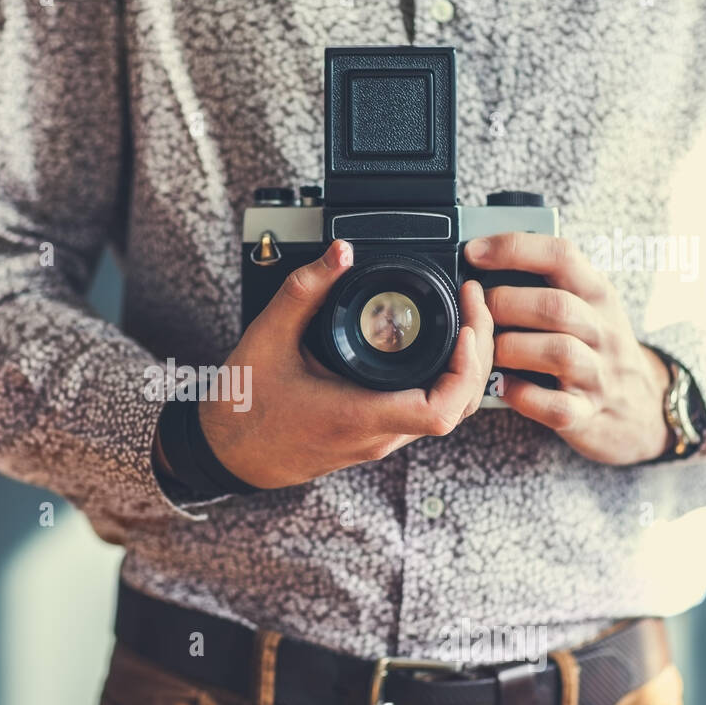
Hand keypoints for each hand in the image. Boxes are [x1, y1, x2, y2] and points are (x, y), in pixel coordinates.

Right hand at [195, 239, 494, 489]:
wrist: (227, 451)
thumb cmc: (244, 407)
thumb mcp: (266, 337)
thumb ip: (303, 290)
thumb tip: (340, 253)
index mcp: (356, 416)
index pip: (439, 409)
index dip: (467, 368)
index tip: (466, 325)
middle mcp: (376, 435)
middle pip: (458, 406)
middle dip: (478, 353)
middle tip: (472, 302)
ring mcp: (378, 439)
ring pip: (447, 411)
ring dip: (466, 367)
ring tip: (463, 317)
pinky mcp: (375, 434)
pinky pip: (426, 411)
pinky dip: (445, 379)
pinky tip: (440, 346)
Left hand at [467, 232, 671, 464]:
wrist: (638, 404)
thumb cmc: (593, 345)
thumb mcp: (584, 304)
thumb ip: (544, 282)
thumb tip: (478, 263)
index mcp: (597, 293)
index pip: (562, 256)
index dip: (514, 249)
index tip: (473, 252)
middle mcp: (602, 329)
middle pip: (555, 306)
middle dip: (503, 304)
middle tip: (473, 310)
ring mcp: (597, 374)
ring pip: (557, 352)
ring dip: (510, 347)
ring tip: (487, 348)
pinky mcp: (585, 413)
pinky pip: (553, 404)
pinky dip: (520, 394)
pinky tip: (501, 385)